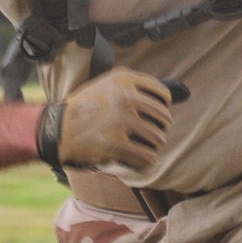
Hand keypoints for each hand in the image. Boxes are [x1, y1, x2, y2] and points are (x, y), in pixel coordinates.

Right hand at [37, 69, 176, 174]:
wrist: (56, 130)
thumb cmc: (86, 109)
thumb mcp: (109, 86)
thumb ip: (139, 88)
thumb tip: (185, 92)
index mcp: (125, 79)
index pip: (163, 95)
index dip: (162, 110)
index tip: (152, 118)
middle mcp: (126, 97)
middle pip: (164, 119)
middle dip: (157, 130)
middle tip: (143, 137)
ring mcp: (122, 121)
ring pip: (158, 140)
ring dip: (150, 148)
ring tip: (138, 149)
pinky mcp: (116, 144)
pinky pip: (147, 158)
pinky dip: (144, 163)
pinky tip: (136, 161)